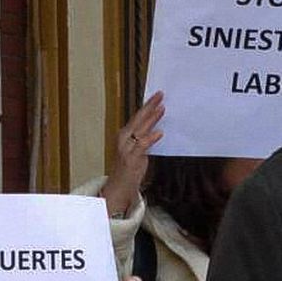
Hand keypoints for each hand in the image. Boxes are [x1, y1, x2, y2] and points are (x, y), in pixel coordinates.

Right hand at [99, 92, 164, 217]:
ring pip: (140, 129)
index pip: (138, 116)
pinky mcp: (131, 158)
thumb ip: (145, 136)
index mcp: (126, 134)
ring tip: (162, 109)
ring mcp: (127, 148)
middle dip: (150, 106)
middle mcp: (124, 138)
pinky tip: (159, 132)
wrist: (119, 185)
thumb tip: (157, 125)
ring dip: (151, 118)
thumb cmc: (130, 166)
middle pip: (138, 118)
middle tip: (161, 95)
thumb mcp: (138, 148)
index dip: (148, 105)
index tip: (158, 95)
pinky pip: (142, 146)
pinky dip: (150, 138)